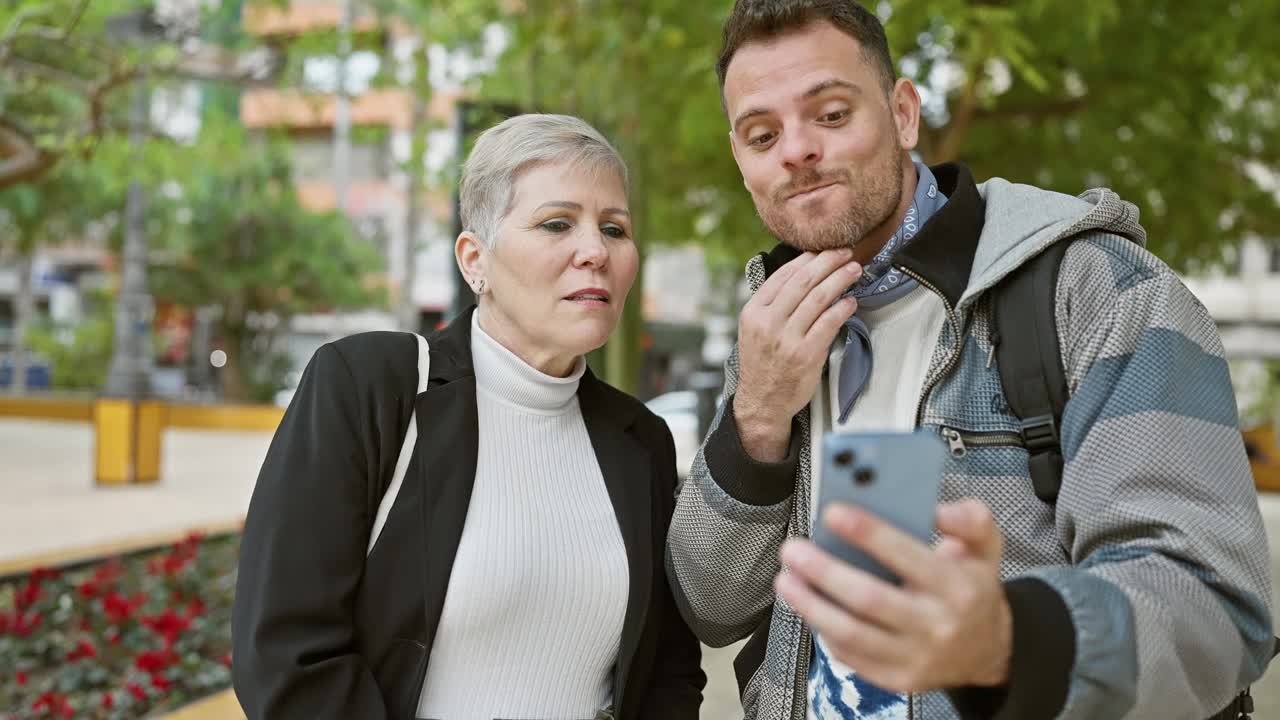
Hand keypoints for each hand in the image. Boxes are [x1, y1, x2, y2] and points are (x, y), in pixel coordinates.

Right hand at [734, 249, 860, 460]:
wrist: (762, 401)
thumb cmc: (762, 363)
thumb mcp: (754, 329)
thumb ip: (772, 304)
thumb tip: (803, 275)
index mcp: (753, 311)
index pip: (783, 275)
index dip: (807, 258)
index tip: (824, 250)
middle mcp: (768, 322)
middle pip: (803, 281)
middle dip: (828, 262)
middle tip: (845, 253)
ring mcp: (786, 339)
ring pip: (818, 298)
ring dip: (840, 279)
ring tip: (853, 270)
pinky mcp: (805, 354)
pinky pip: (828, 323)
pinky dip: (842, 308)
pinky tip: (851, 301)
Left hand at [775, 499, 1011, 692]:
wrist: (989, 651)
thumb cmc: (973, 589)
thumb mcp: (986, 549)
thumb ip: (971, 520)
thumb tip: (937, 509)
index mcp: (957, 587)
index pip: (906, 556)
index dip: (867, 533)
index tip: (832, 512)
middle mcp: (936, 625)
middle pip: (868, 599)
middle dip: (824, 572)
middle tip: (793, 550)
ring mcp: (916, 657)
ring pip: (852, 633)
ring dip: (811, 605)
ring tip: (786, 579)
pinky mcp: (898, 679)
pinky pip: (851, 656)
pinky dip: (824, 630)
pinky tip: (808, 607)